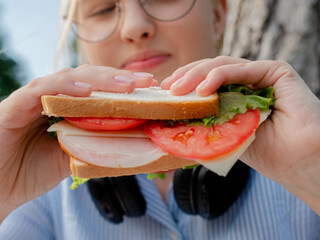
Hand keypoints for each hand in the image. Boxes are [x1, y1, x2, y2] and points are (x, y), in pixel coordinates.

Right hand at [0, 65, 155, 220]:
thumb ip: (93, 145)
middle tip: (146, 81)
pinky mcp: (14, 106)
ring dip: (99, 80)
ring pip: (69, 78)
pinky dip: (64, 88)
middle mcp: (51, 97)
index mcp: (66, 107)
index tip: (150, 87)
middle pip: (88, 79)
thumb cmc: (32, 171)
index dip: (123, 86)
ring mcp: (33, 99)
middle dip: (118, 78)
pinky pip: (40, 90)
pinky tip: (86, 92)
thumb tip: (132, 143)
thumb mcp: (72, 156)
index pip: (97, 89)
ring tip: (126, 85)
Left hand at [161, 56, 319, 213]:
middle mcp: (247, 82)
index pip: (206, 82)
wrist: (300, 162)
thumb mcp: (225, 136)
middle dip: (186, 77)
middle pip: (210, 71)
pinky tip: (204, 89)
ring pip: (221, 66)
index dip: (185, 83)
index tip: (165, 92)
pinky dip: (219, 76)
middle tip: (168, 89)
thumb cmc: (267, 153)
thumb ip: (205, 124)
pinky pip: (241, 69)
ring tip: (179, 90)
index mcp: (236, 95)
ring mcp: (261, 75)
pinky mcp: (276, 71)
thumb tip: (171, 123)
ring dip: (197, 75)